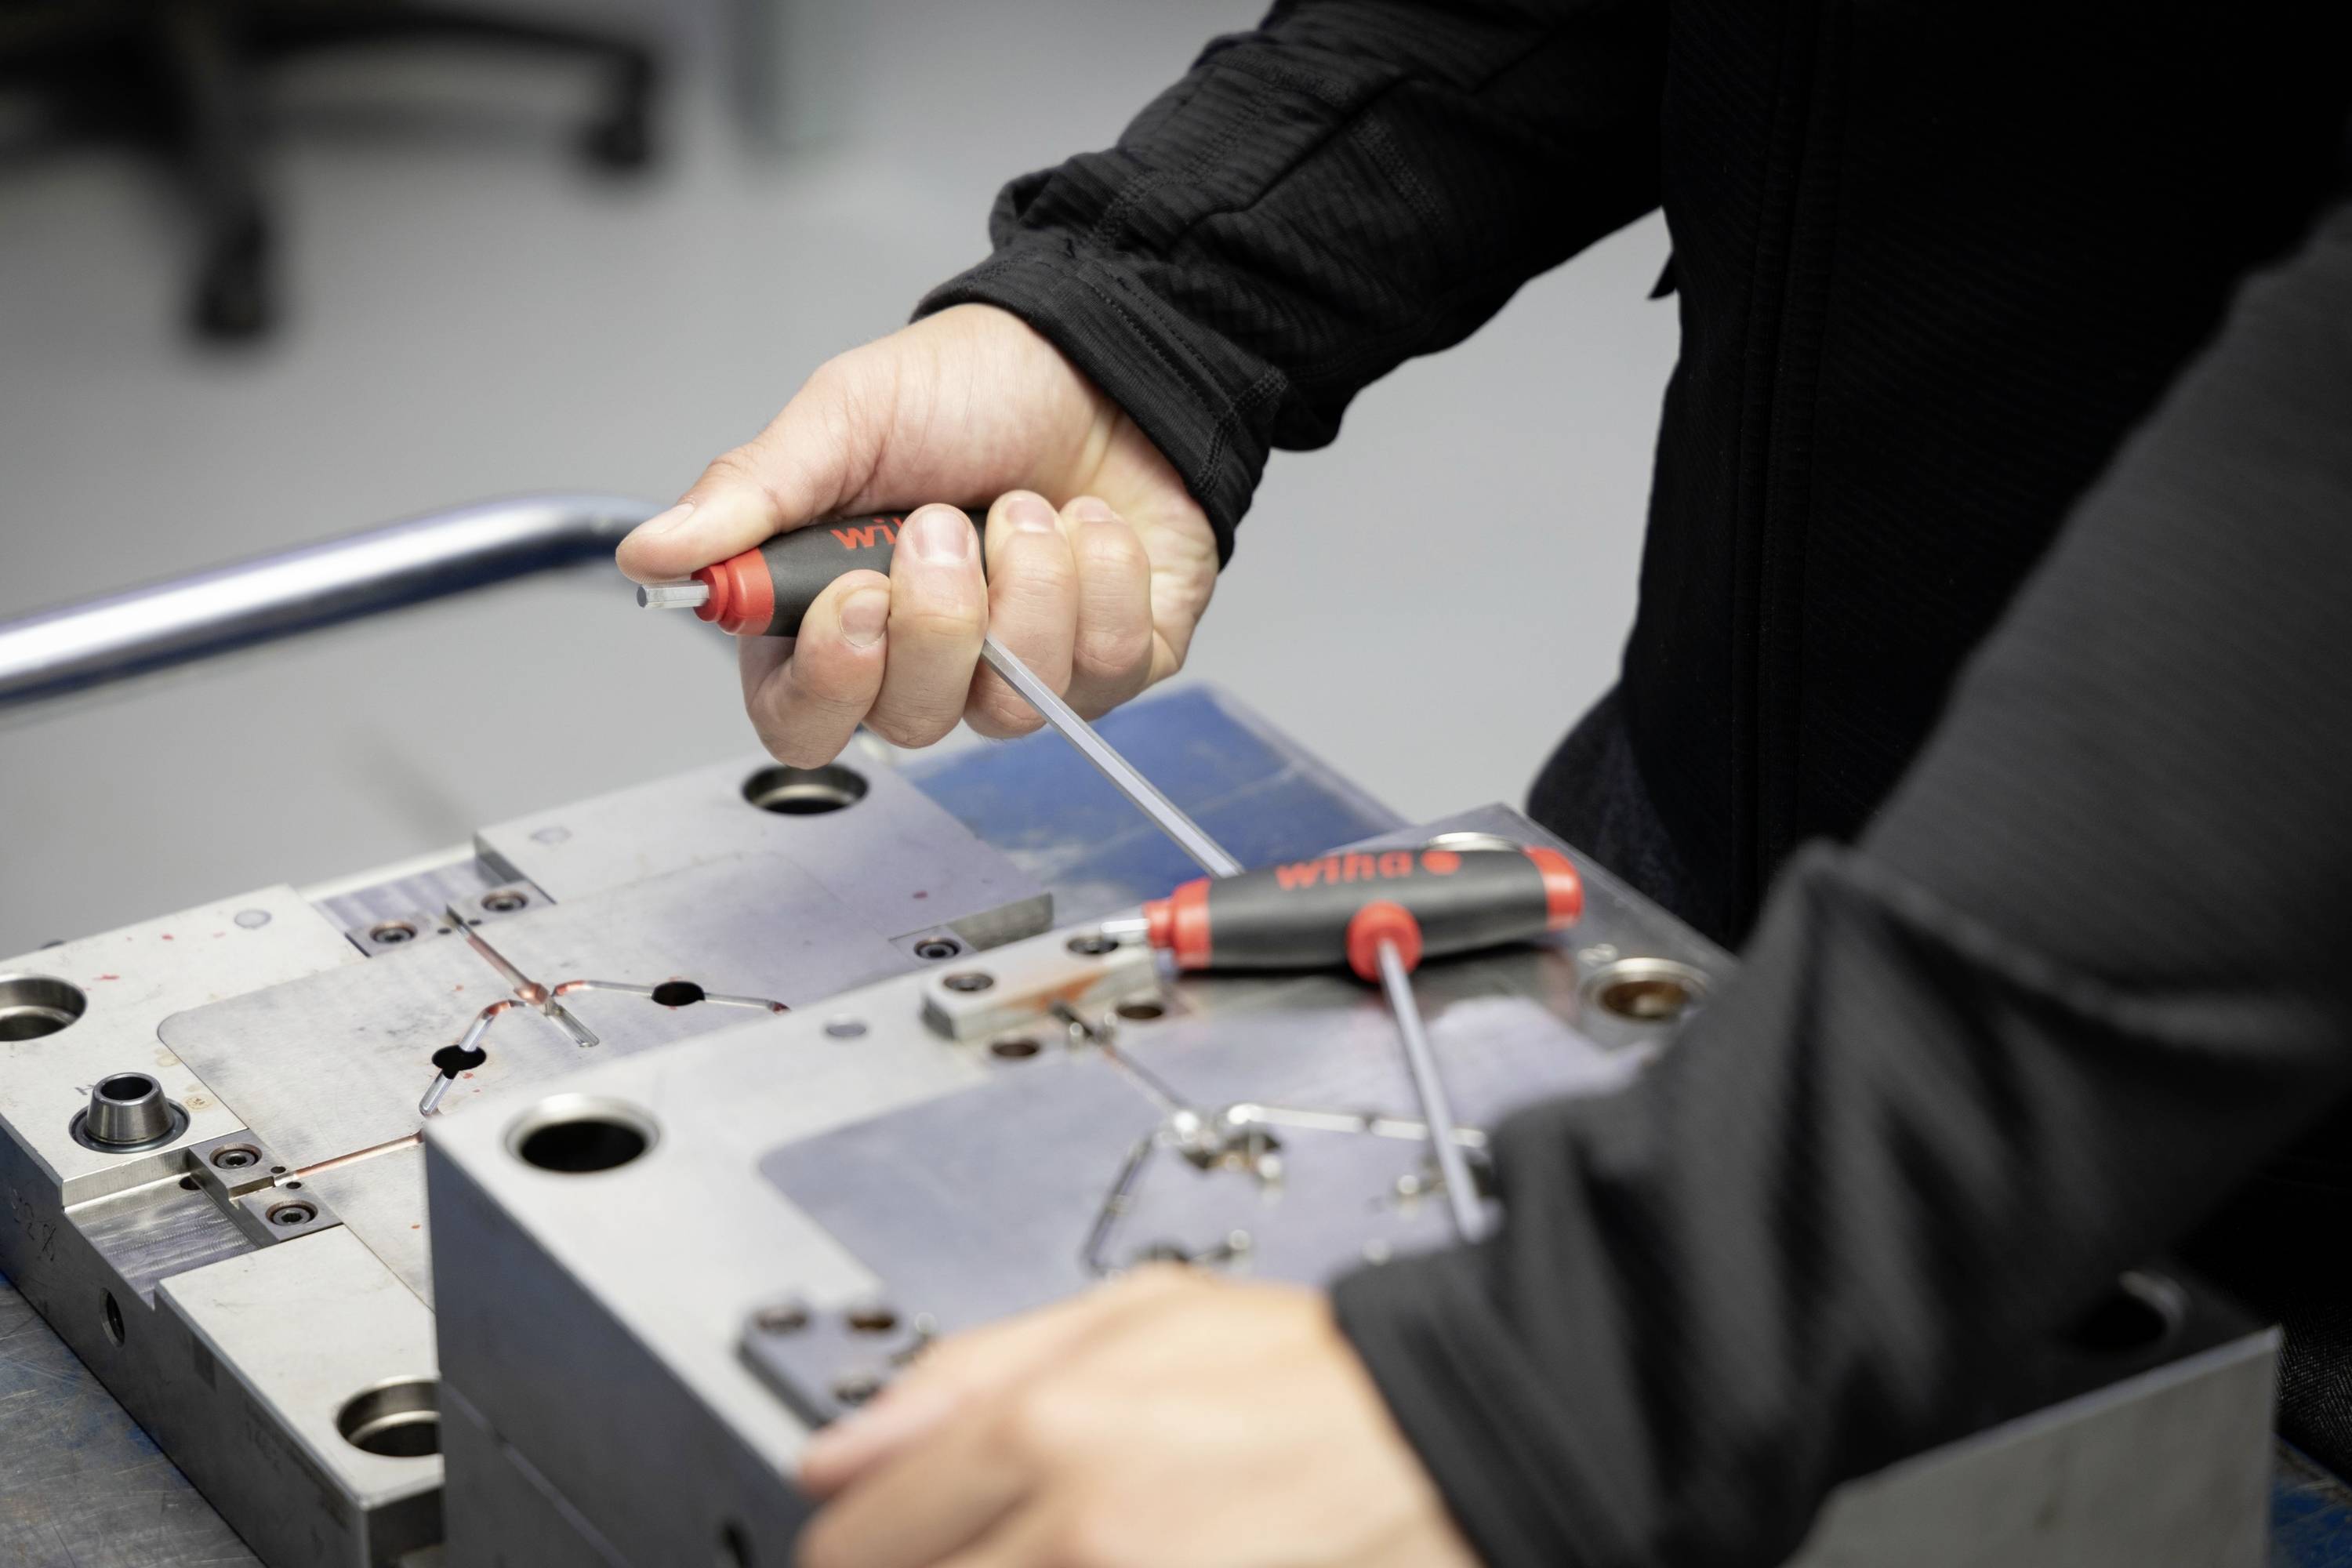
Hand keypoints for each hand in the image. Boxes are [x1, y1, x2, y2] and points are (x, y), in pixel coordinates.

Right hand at [616, 305, 1220, 763]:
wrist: (1099, 357)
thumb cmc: (969, 388)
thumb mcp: (846, 415)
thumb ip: (755, 491)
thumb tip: (653, 552)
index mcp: (836, 614)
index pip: (802, 718)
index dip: (829, 680)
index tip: (859, 597)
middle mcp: (924, 661)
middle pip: (909, 723)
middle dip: (939, 617)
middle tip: (949, 521)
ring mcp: (1017, 675)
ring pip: (1011, 706)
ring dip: (1027, 586)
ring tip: (1029, 504)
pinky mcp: (1107, 669)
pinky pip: (1104, 671)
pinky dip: (1103, 578)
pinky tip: (1088, 523)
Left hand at [794, 1267, 1475, 1567]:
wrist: (1445, 1447)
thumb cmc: (1308, 1381)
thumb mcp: (1136, 1313)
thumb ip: (966, 1371)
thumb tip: (837, 1447)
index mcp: (1049, 1432)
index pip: (853, 1538)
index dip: (860, 1543)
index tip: (889, 1541)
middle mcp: (1075, 1542)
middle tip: (986, 1546)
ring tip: (1052, 1558)